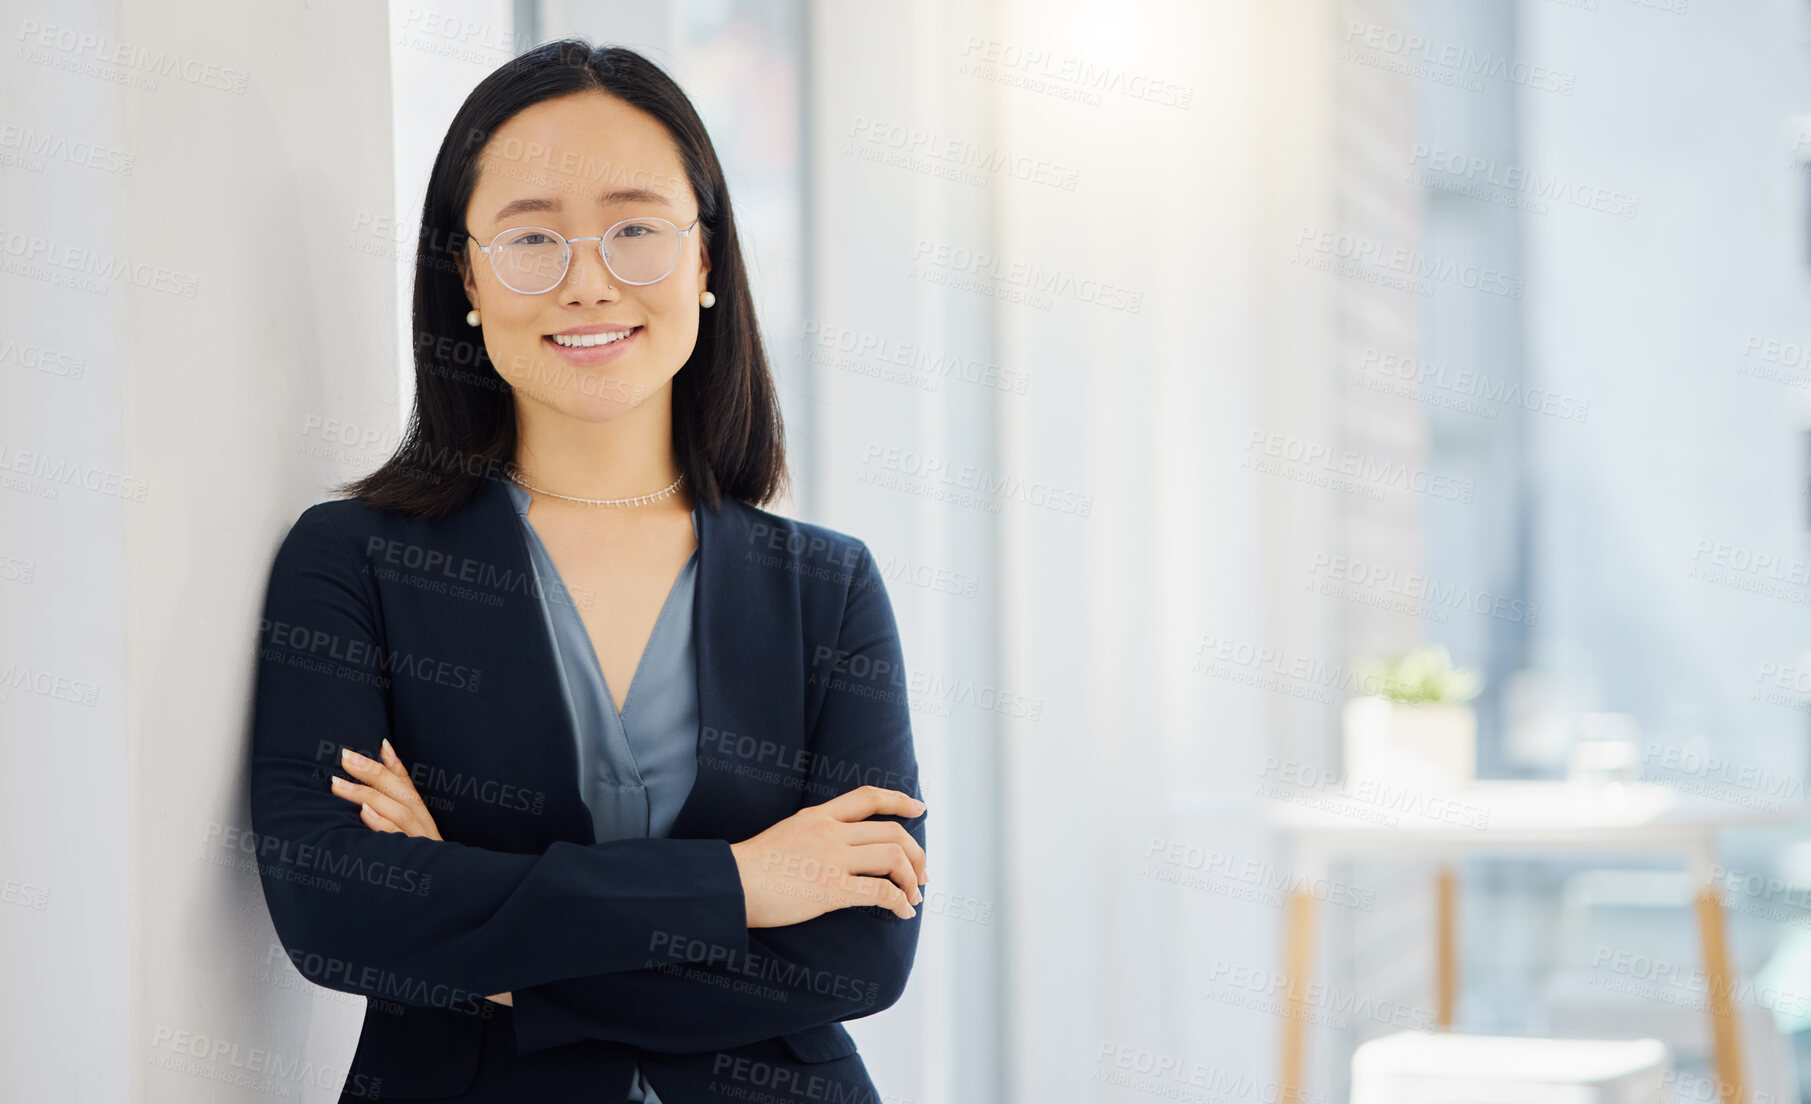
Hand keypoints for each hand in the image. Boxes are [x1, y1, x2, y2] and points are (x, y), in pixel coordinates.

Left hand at [331, 740, 512, 1004]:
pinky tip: (365, 816)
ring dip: (369, 796)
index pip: (413, 792)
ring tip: (340, 783)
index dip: (396, 767)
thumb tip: (372, 819)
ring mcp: (426, 856)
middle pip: (403, 797)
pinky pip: (401, 847)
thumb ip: (404, 840)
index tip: (379, 743)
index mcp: (431, 834)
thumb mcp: (425, 864)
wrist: (465, 938)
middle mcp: (430, 841)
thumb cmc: (438, 903)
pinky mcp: (422, 873)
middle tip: (345, 756)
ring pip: (399, 816)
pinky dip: (384, 829)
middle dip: (374, 773)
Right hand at [729, 786, 927, 926]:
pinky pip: (881, 891)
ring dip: (912, 878)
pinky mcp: (832, 889)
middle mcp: (831, 832)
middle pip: (892, 832)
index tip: (919, 809)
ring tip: (914, 896)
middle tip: (922, 875)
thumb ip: (817, 832)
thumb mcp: (788, 831)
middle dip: (916, 854)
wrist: (732, 883)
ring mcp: (833, 860)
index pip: (868, 798)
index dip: (900, 801)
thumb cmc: (754, 866)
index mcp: (819, 816)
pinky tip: (903, 912)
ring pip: (893, 857)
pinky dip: (900, 901)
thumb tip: (841, 847)